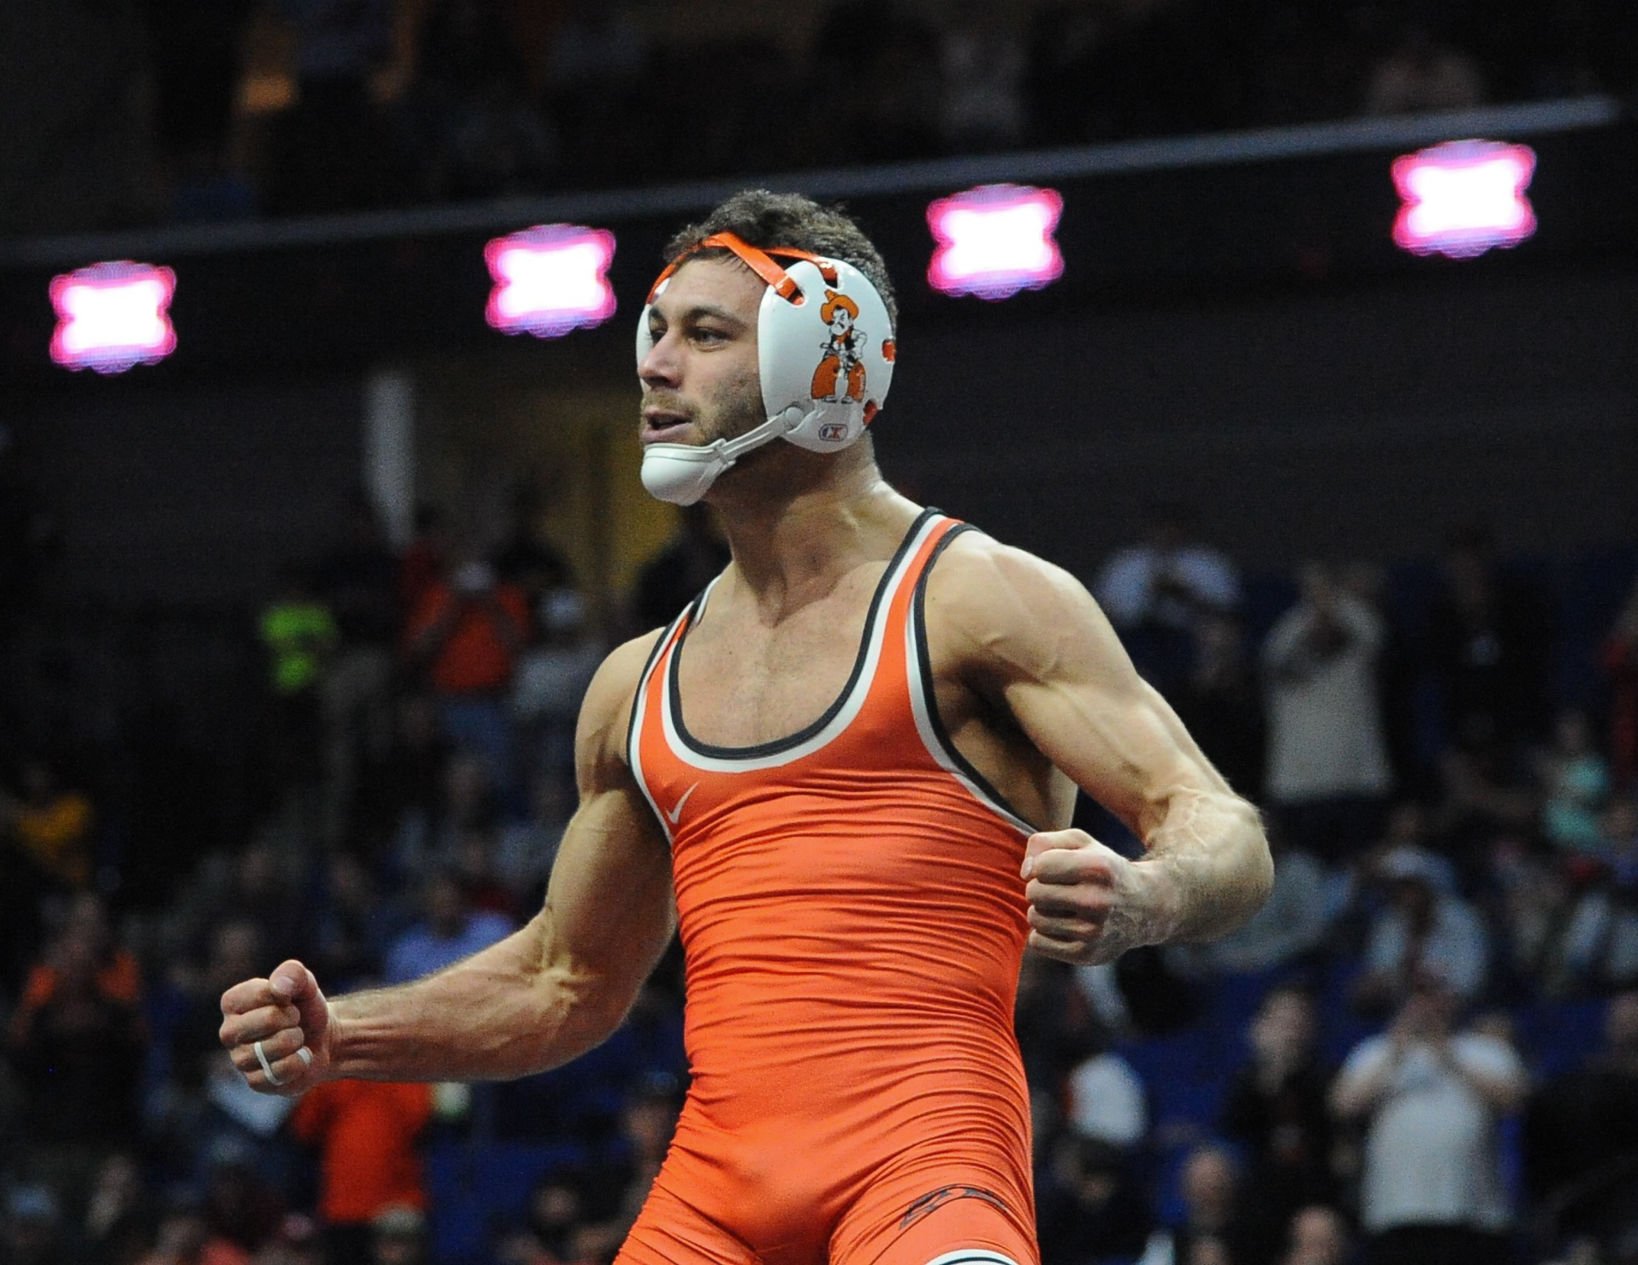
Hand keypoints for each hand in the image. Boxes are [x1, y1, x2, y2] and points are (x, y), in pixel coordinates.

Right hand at [218, 959, 330, 1095]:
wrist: (321, 1038)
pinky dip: (300, 1061)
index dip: (287, 996)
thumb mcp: (304, 983)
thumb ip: (292, 973)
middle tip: (294, 1021)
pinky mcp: (255, 1082)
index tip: (288, 1001)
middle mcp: (228, 1032)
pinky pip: (282, 1070)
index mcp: (232, 1002)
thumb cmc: (304, 1007)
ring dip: (296, 1039)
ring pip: (275, 1046)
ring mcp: (239, 1059)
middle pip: (269, 1019)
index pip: (262, 993)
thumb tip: (278, 988)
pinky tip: (298, 1057)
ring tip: (295, 1038)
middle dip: (292, 1018)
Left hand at [1020, 829, 1176, 964]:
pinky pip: (1038, 942)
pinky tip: (1063, 925)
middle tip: (1058, 888)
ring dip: (1042, 911)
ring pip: (1034, 919)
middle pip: (1034, 893)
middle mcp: (1097, 901)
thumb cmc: (1102, 869)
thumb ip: (1043, 843)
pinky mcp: (1086, 954)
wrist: (1146, 906)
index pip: (1040, 866)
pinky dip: (1043, 934)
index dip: (1040, 865)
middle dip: (1039, 887)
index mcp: (1098, 868)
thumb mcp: (1080, 843)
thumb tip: (1025, 873)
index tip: (1054, 868)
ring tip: (1063, 906)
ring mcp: (1093, 931)